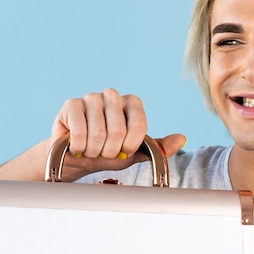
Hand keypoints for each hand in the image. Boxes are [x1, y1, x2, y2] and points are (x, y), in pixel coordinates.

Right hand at [51, 88, 185, 179]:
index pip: (139, 126)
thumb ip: (158, 148)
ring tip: (90, 149)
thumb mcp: (135, 153)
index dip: (130, 146)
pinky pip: (80, 131)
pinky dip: (80, 147)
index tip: (123, 152)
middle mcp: (112, 95)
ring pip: (99, 133)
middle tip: (104, 153)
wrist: (76, 157)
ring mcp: (91, 97)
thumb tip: (181, 139)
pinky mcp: (71, 104)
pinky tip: (77, 146)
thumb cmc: (107, 152)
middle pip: (118, 130)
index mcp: (132, 103)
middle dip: (111, 151)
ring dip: (94, 150)